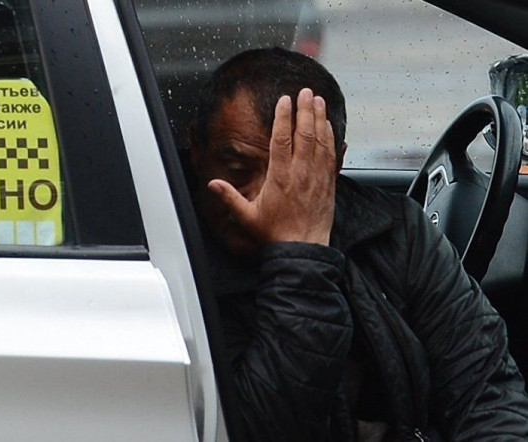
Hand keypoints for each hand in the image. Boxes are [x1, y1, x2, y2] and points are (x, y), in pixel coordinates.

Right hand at [207, 88, 336, 245]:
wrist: (302, 249)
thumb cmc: (275, 234)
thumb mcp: (246, 216)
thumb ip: (229, 198)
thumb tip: (213, 184)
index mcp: (280, 177)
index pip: (282, 139)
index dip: (283, 117)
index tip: (284, 101)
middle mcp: (301, 173)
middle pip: (305, 134)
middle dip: (305, 110)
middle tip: (305, 93)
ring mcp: (317, 177)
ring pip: (320, 141)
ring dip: (320, 119)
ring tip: (319, 101)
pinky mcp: (328, 184)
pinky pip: (331, 155)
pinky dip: (331, 138)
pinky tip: (330, 128)